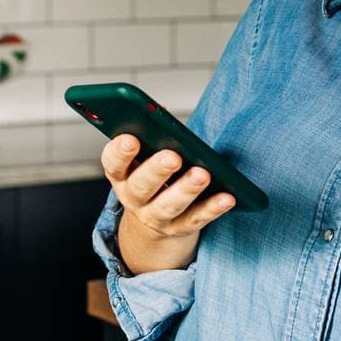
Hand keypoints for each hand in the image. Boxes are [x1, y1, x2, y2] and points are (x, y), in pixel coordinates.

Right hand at [102, 135, 235, 272]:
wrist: (153, 223)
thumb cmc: (153, 176)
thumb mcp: (144, 158)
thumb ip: (151, 136)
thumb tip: (162, 111)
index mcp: (122, 175)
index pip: (113, 164)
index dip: (119, 152)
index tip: (130, 139)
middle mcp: (133, 199)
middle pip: (141, 186)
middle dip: (156, 170)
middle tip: (172, 157)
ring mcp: (155, 217)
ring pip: (169, 205)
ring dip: (185, 190)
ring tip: (202, 175)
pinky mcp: (179, 228)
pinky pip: (196, 219)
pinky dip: (212, 208)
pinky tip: (227, 197)